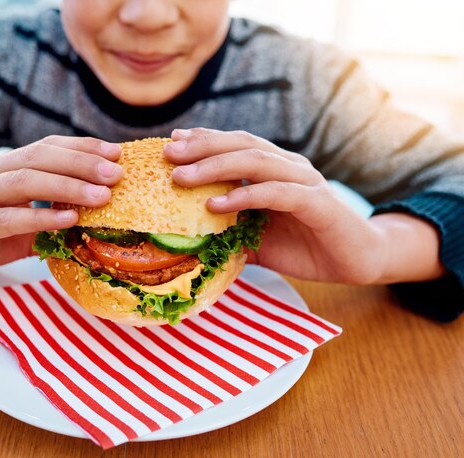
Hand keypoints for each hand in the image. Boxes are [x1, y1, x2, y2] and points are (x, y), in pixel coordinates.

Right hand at [0, 136, 120, 283]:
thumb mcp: (18, 223)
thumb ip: (48, 217)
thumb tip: (94, 219)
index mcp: (2, 167)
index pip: (46, 147)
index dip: (81, 147)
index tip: (116, 154)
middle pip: (39, 158)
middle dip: (81, 163)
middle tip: (116, 173)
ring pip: (25, 182)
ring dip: (67, 187)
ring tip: (101, 195)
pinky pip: (7, 218)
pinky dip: (40, 217)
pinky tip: (68, 220)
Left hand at [163, 127, 387, 283]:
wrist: (357, 260)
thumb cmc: (305, 246)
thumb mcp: (256, 239)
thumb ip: (228, 233)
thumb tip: (188, 244)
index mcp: (274, 168)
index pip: (234, 144)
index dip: (203, 140)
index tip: (170, 143)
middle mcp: (288, 166)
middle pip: (240, 144)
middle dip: (201, 147)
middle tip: (168, 154)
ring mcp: (304, 181)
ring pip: (255, 162)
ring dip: (215, 167)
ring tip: (181, 177)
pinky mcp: (316, 202)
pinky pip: (276, 193)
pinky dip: (244, 197)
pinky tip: (215, 206)